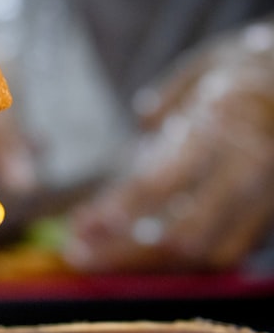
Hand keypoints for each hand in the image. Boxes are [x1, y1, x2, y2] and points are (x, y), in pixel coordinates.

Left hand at [63, 17, 273, 272]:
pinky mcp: (269, 217)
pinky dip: (178, 263)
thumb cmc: (248, 69)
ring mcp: (264, 199)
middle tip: (77, 255)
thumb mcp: (206, 67)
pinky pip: (223, 254)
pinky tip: (137, 256)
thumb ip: (170, 98)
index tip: (83, 223)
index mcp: (224, 125)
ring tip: (97, 258)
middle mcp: (247, 169)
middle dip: (124, 253)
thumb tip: (146, 121)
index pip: (164, 181)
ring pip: (203, 253)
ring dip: (145, 264)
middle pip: (182, 234)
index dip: (121, 209)